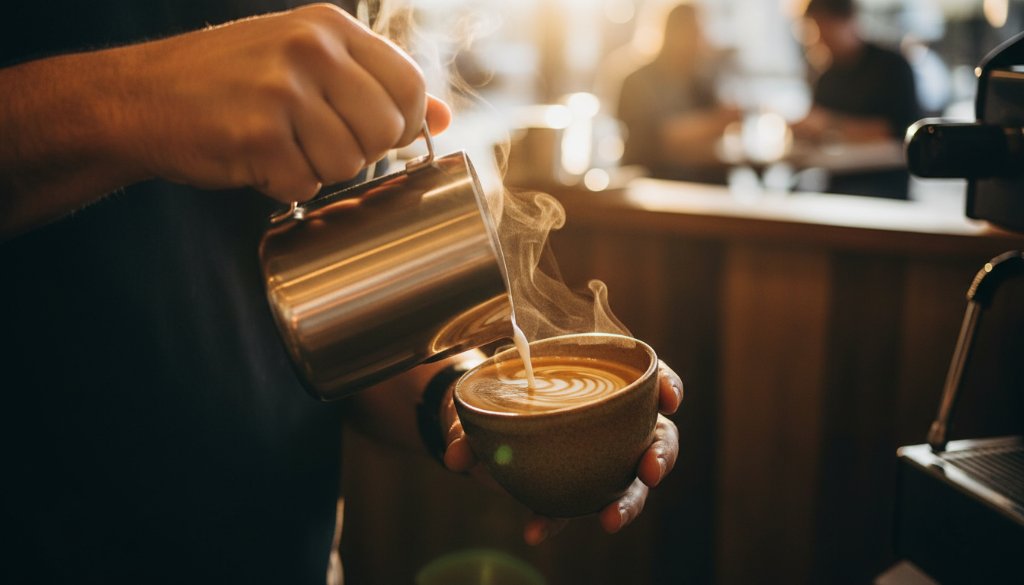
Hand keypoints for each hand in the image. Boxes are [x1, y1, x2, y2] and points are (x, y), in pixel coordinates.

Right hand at [110, 3, 450, 201]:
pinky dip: (283, 185)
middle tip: (317, 142)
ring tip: (281, 146)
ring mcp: (282, 90)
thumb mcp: (306, 60)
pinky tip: (256, 159)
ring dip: (318, 169)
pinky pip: (304, 184)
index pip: (409, 85)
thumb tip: (443, 117)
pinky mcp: (256, 134)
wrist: (138, 96)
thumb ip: (374, 83)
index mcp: (329, 27)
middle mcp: (310, 49)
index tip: (372, 132)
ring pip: (349, 163)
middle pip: (385, 130)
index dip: (400, 123)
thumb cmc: (229, 82)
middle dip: (360, 151)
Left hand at [441, 360, 682, 544]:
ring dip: (628, 501)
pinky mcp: (576, 488)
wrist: (479, 427)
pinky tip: (535, 530)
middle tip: (649, 472)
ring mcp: (602, 459)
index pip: (651, 378)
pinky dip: (555, 520)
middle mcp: (615, 423)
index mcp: (605, 382)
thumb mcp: (486, 399)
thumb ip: (471, 424)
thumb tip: (457, 457)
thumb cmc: (500, 395)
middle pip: (658, 437)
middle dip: (661, 456)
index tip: (669, 398)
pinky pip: (574, 507)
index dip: (667, 385)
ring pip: (632, 481)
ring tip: (610, 519)